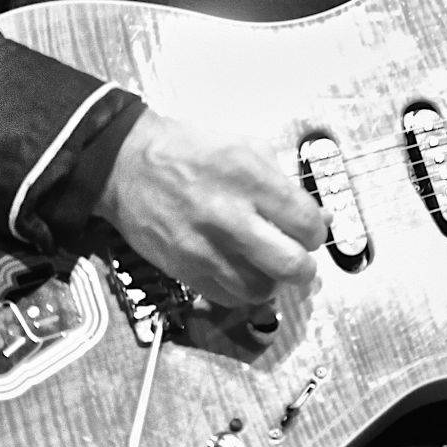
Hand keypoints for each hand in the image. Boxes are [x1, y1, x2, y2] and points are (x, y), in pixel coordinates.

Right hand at [94, 111, 328, 305]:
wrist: (127, 165)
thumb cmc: (190, 152)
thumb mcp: (246, 148)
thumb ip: (284, 185)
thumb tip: (319, 218)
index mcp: (249, 179)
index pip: (306, 223)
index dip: (316, 231)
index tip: (310, 230)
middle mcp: (229, 217)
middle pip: (290, 265)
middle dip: (305, 267)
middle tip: (299, 259)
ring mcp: (204, 249)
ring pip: (260, 289)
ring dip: (273, 282)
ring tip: (267, 266)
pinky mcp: (183, 271)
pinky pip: (228, 298)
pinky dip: (242, 291)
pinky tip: (241, 272)